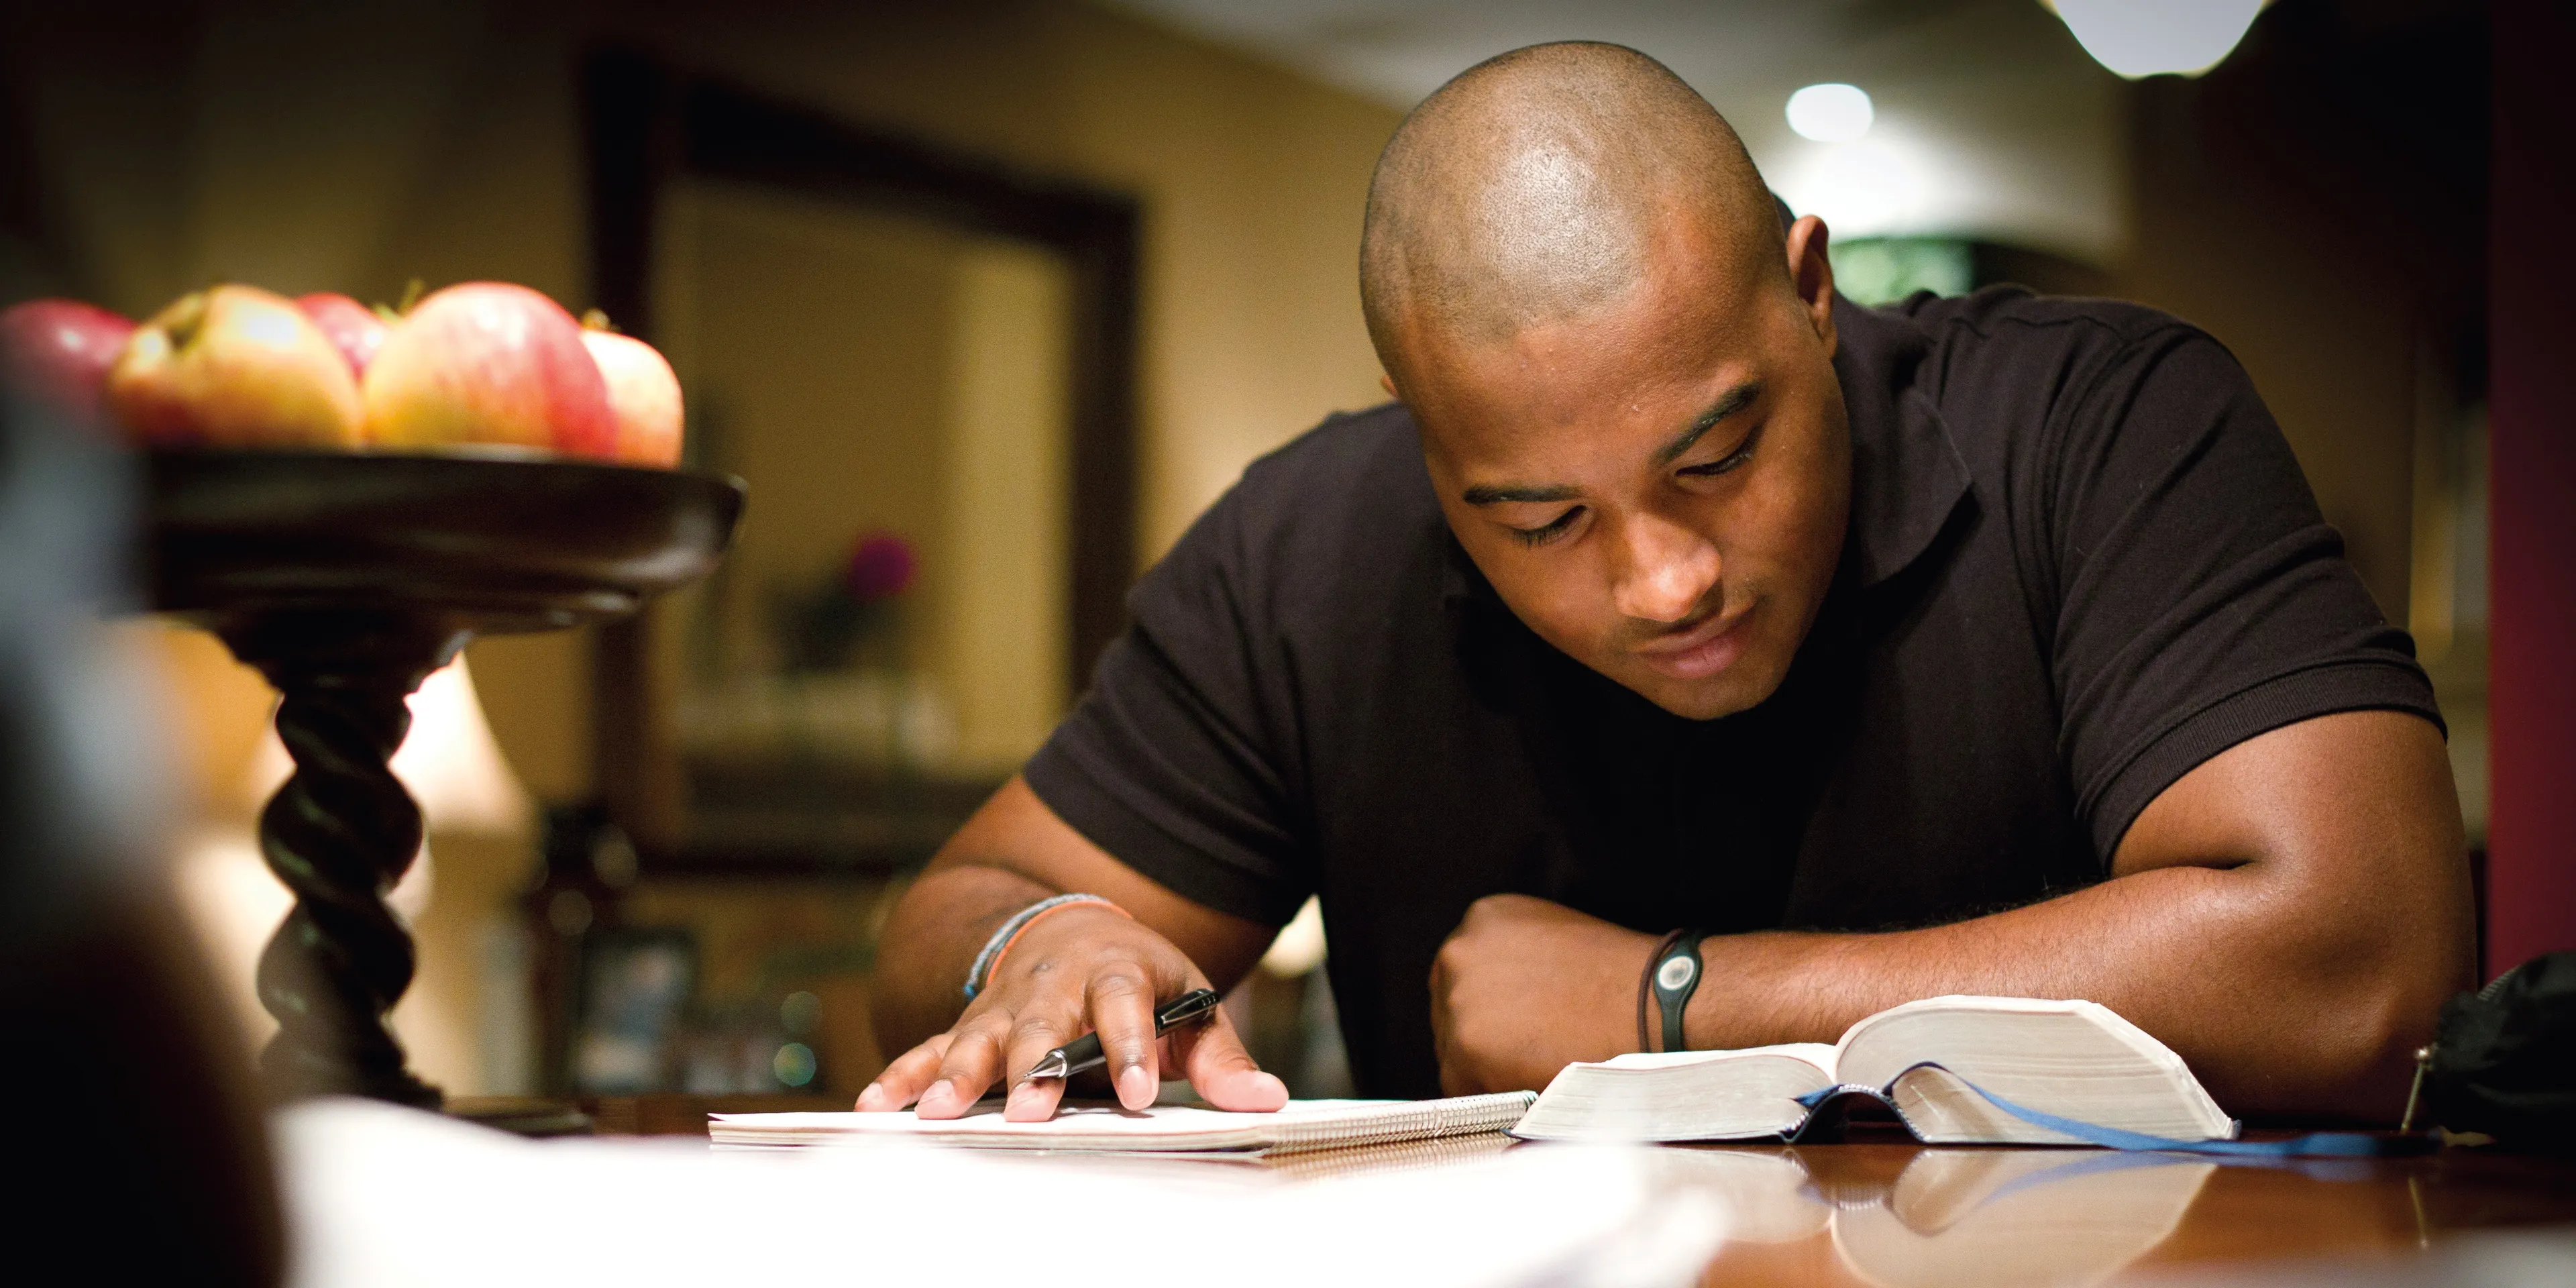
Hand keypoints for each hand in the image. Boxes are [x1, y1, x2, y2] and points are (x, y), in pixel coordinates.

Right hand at [857, 905, 1287, 1120]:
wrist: (1072, 931)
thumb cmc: (1140, 981)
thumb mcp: (1189, 1008)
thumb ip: (1222, 1059)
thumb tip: (1271, 1100)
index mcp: (1117, 973)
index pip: (1125, 1007)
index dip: (1129, 1049)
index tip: (1136, 1095)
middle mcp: (1054, 985)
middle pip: (1043, 1026)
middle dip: (1034, 1068)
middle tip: (1029, 1110)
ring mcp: (1004, 1004)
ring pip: (979, 1037)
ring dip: (957, 1075)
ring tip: (940, 1114)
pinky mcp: (968, 1023)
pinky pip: (929, 1047)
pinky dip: (903, 1074)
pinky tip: (877, 1105)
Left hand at [1429, 894, 1654, 1094]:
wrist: (1653, 1006)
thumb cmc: (1619, 979)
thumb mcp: (1553, 938)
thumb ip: (1511, 959)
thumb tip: (1493, 1002)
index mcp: (1483, 919)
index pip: (1461, 974)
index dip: (1488, 1008)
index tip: (1512, 1027)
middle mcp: (1460, 952)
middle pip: (1450, 1012)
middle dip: (1481, 1037)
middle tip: (1527, 1054)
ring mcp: (1458, 999)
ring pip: (1453, 1051)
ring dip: (1487, 1068)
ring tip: (1538, 1066)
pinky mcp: (1465, 1046)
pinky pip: (1462, 1087)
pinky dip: (1491, 1095)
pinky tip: (1532, 1083)